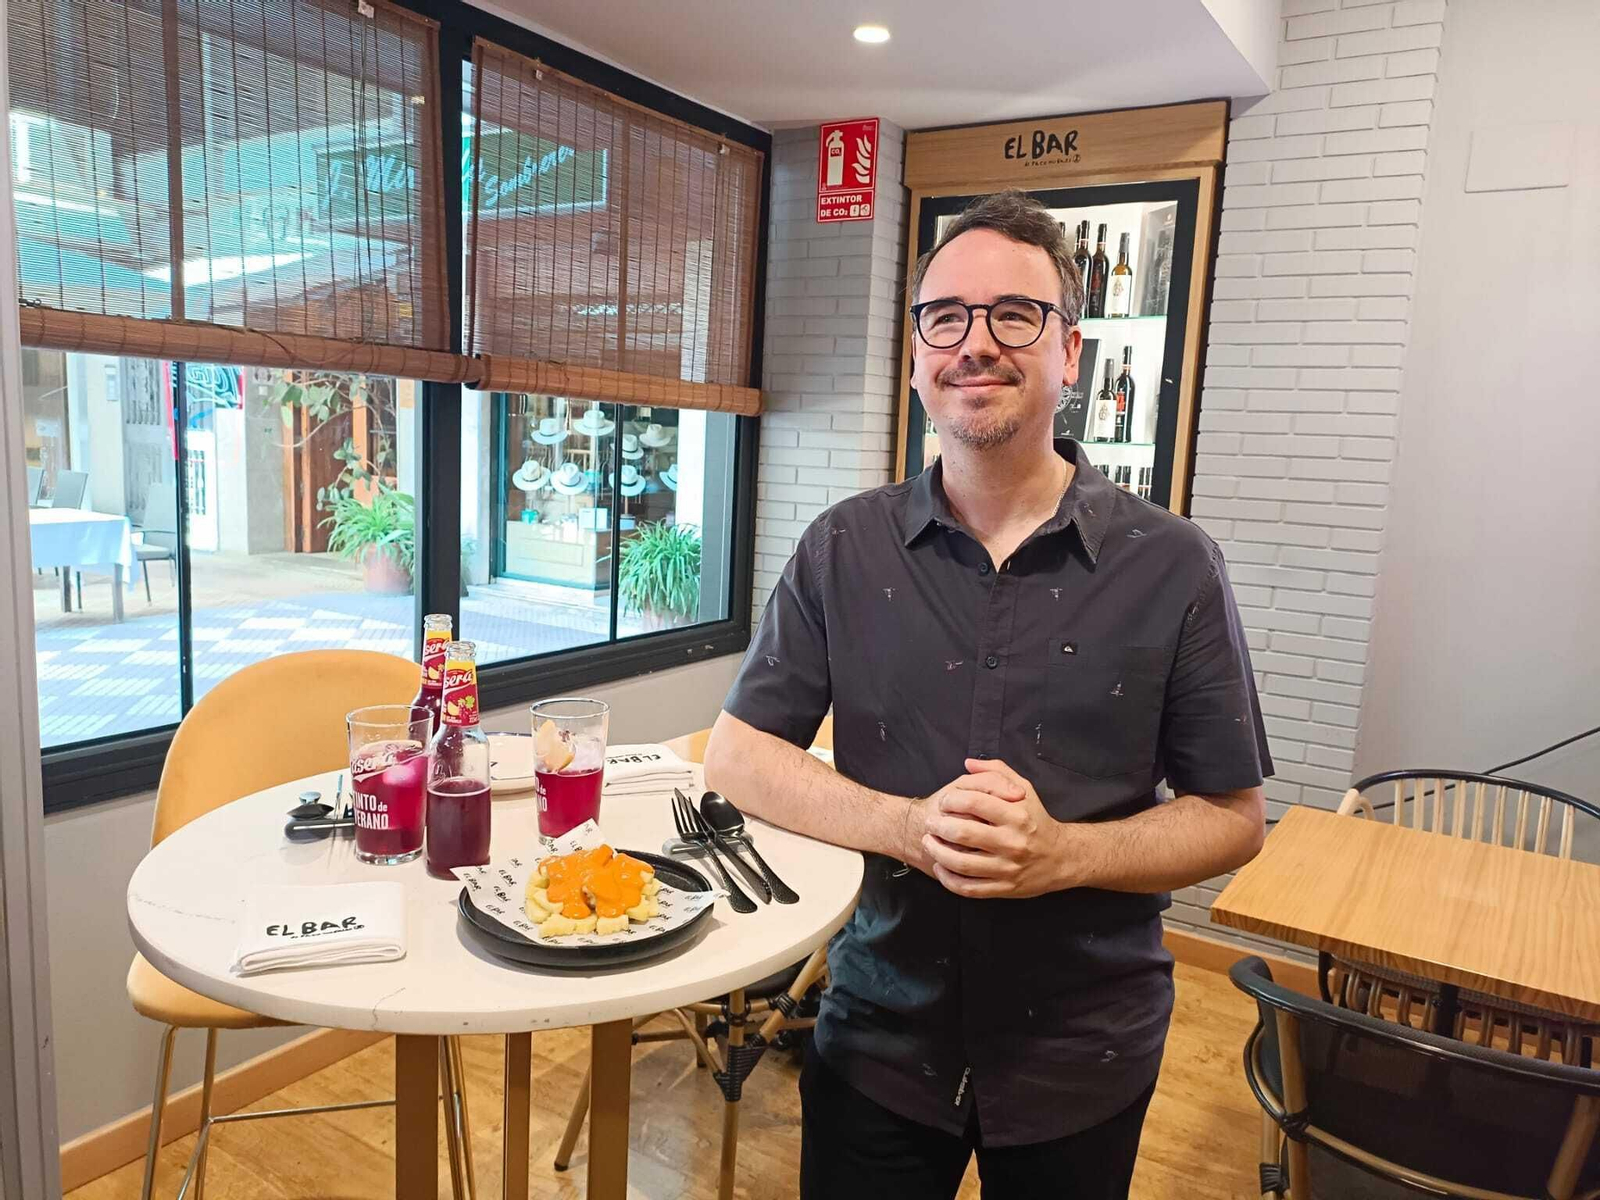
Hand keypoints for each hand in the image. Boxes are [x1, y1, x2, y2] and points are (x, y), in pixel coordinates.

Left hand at [921, 758, 1072, 898]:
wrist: (1062, 858)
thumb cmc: (1037, 820)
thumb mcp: (1025, 790)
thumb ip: (997, 772)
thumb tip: (968, 763)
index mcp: (1017, 816)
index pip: (975, 803)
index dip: (952, 800)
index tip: (943, 801)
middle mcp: (1012, 842)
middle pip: (963, 833)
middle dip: (939, 826)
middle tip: (930, 822)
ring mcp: (1007, 868)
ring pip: (962, 864)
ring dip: (938, 852)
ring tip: (929, 842)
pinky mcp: (1004, 888)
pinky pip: (969, 888)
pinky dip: (948, 879)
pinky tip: (940, 867)